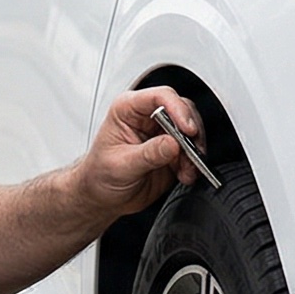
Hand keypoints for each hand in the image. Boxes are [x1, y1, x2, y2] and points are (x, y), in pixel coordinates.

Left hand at [74, 86, 207, 217]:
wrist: (102, 196)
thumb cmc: (100, 175)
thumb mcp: (121, 165)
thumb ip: (148, 154)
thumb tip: (172, 143)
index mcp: (128, 110)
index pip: (159, 97)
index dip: (177, 109)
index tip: (187, 129)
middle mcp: (147, 117)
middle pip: (181, 110)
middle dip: (190, 131)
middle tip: (191, 151)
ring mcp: (162, 133)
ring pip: (191, 130)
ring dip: (194, 150)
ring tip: (187, 168)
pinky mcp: (172, 151)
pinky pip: (192, 150)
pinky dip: (194, 163)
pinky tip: (186, 174)